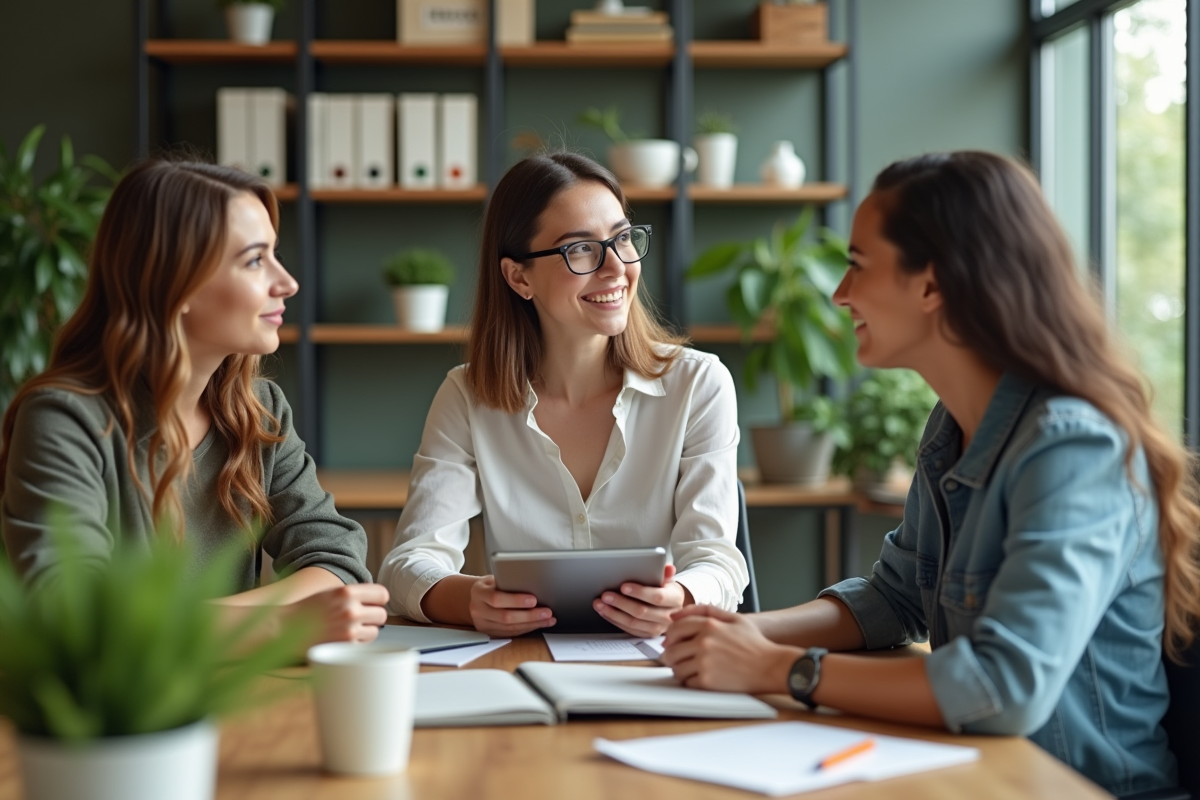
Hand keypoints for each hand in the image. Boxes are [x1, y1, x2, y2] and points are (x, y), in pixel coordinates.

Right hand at [288, 583, 389, 645]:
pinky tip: (342, 641)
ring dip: (365, 632)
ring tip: (348, 631)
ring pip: (375, 632)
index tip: (373, 605)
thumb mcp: (331, 594)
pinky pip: (363, 646)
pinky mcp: (345, 647)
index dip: (379, 601)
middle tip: (359, 621)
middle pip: (382, 614)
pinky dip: (356, 645)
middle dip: (372, 618)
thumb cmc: (307, 611)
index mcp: (347, 592)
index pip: (382, 594)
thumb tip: (378, 601)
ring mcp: (349, 629)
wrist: (283, 629)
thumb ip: (353, 595)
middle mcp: (350, 609)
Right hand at [469, 575, 555, 636]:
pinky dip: (527, 629)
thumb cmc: (491, 585)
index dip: (516, 600)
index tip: (534, 600)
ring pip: (510, 628)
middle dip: (529, 615)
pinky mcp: (490, 633)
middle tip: (547, 612)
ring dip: (532, 624)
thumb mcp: (495, 579)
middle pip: (505, 617)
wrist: (477, 597)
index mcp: (479, 592)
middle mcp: (478, 610)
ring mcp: (482, 624)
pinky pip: (511, 633)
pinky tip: (539, 624)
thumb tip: (533, 585)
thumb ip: (508, 583)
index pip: (496, 598)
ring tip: (548, 619)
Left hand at [593, 564, 691, 637]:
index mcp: (675, 600)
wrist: (674, 609)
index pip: (657, 597)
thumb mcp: (669, 580)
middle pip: (642, 612)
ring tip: (600, 604)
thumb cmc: (667, 591)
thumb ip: (665, 573)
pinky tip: (605, 612)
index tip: (624, 586)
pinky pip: (629, 630)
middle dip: (621, 603)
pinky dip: (615, 621)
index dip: (640, 592)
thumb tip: (668, 567)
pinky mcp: (648, 635)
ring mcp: (658, 628)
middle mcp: (668, 617)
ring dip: (613, 613)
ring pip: (633, 623)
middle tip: (606, 595)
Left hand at [661, 604, 799, 692]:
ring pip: (676, 668)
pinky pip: (687, 682)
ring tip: (691, 669)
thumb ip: (705, 610)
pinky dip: (691, 682)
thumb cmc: (754, 643)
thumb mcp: (733, 618)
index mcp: (709, 624)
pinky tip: (702, 678)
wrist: (771, 666)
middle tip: (679, 659)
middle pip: (671, 650)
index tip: (672, 643)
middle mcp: (704, 642)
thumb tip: (676, 614)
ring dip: (680, 670)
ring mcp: (705, 662)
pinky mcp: (708, 681)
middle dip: (672, 655)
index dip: (670, 637)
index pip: (675, 628)